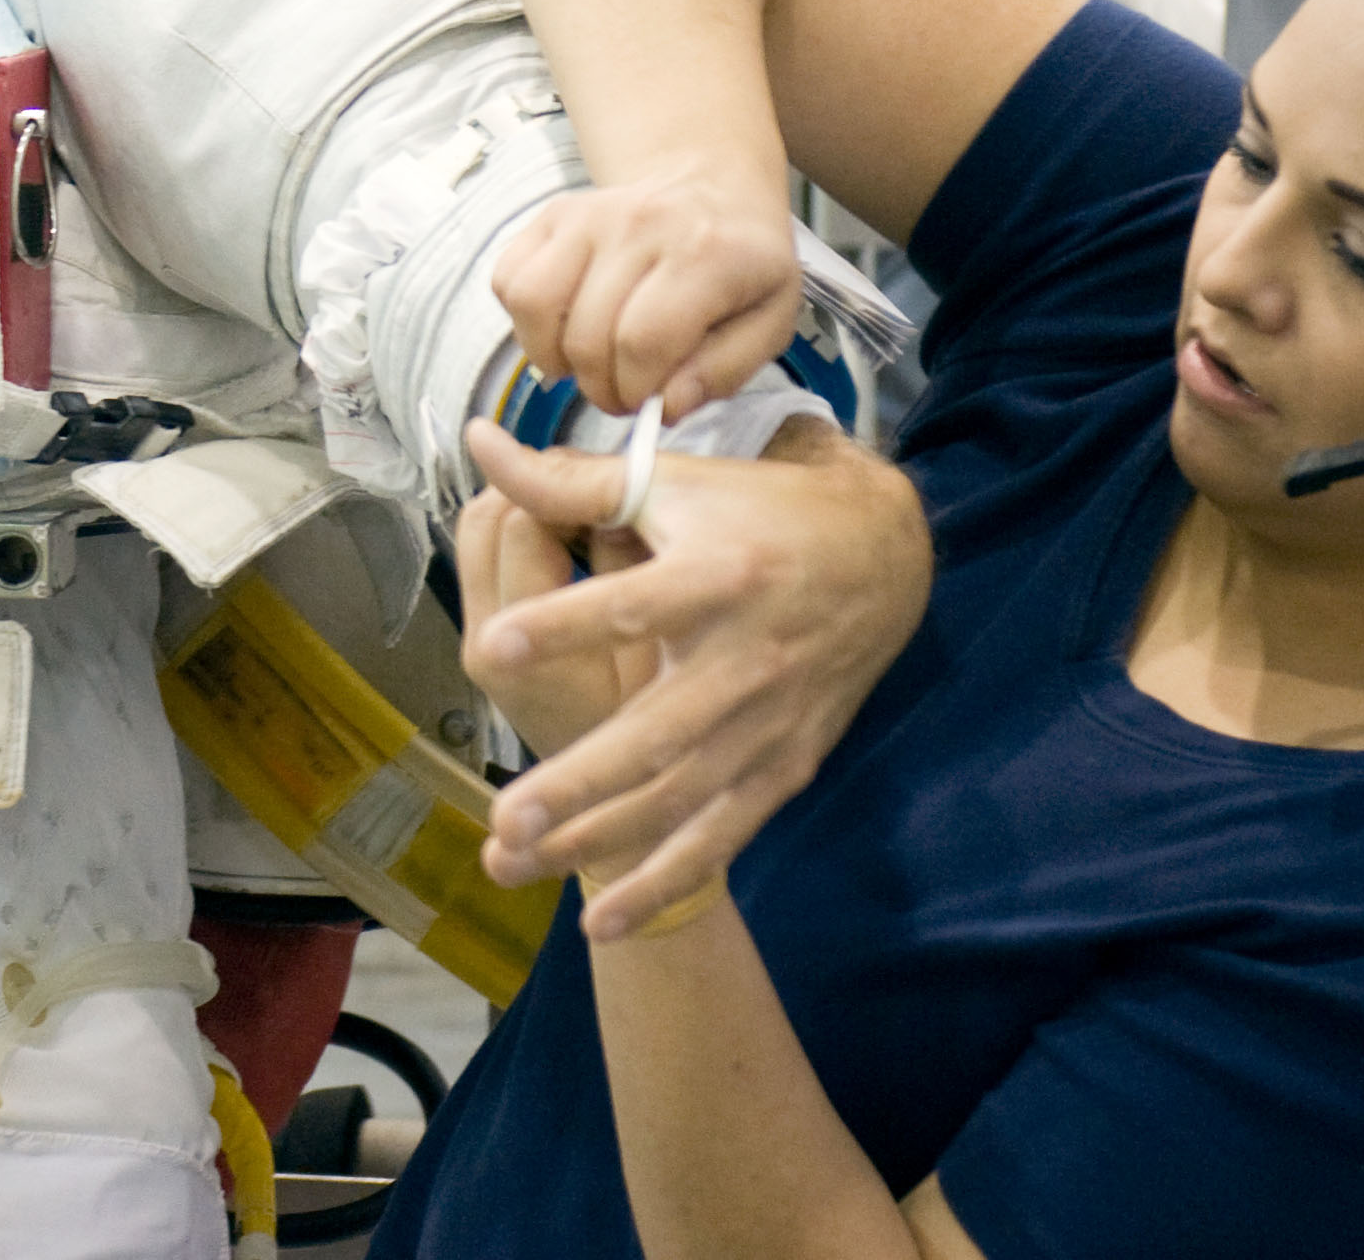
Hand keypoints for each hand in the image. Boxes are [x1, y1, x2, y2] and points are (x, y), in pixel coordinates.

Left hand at [457, 416, 929, 940]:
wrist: (885, 561)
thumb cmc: (757, 513)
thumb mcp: (673, 482)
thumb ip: (571, 479)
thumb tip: (479, 444)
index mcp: (718, 577)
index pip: (636, 603)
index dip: (568, 621)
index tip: (501, 642)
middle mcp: (747, 659)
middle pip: (659, 730)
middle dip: (583, 780)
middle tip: (508, 815)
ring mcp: (768, 724)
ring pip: (680, 797)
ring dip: (602, 838)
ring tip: (520, 860)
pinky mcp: (781, 766)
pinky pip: (720, 835)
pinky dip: (664, 878)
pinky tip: (602, 919)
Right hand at [492, 155, 801, 413]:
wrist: (713, 187)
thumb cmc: (743, 265)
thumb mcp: (770, 323)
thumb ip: (723, 371)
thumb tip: (668, 406)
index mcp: (706, 254)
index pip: (643, 341)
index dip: (636, 390)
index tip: (647, 403)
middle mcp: (641, 223)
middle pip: (587, 334)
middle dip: (599, 387)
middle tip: (620, 393)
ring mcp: (589, 212)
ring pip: (533, 303)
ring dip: (551, 356)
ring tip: (585, 365)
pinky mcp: (554, 213)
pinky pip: (509, 278)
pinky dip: (525, 319)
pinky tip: (564, 326)